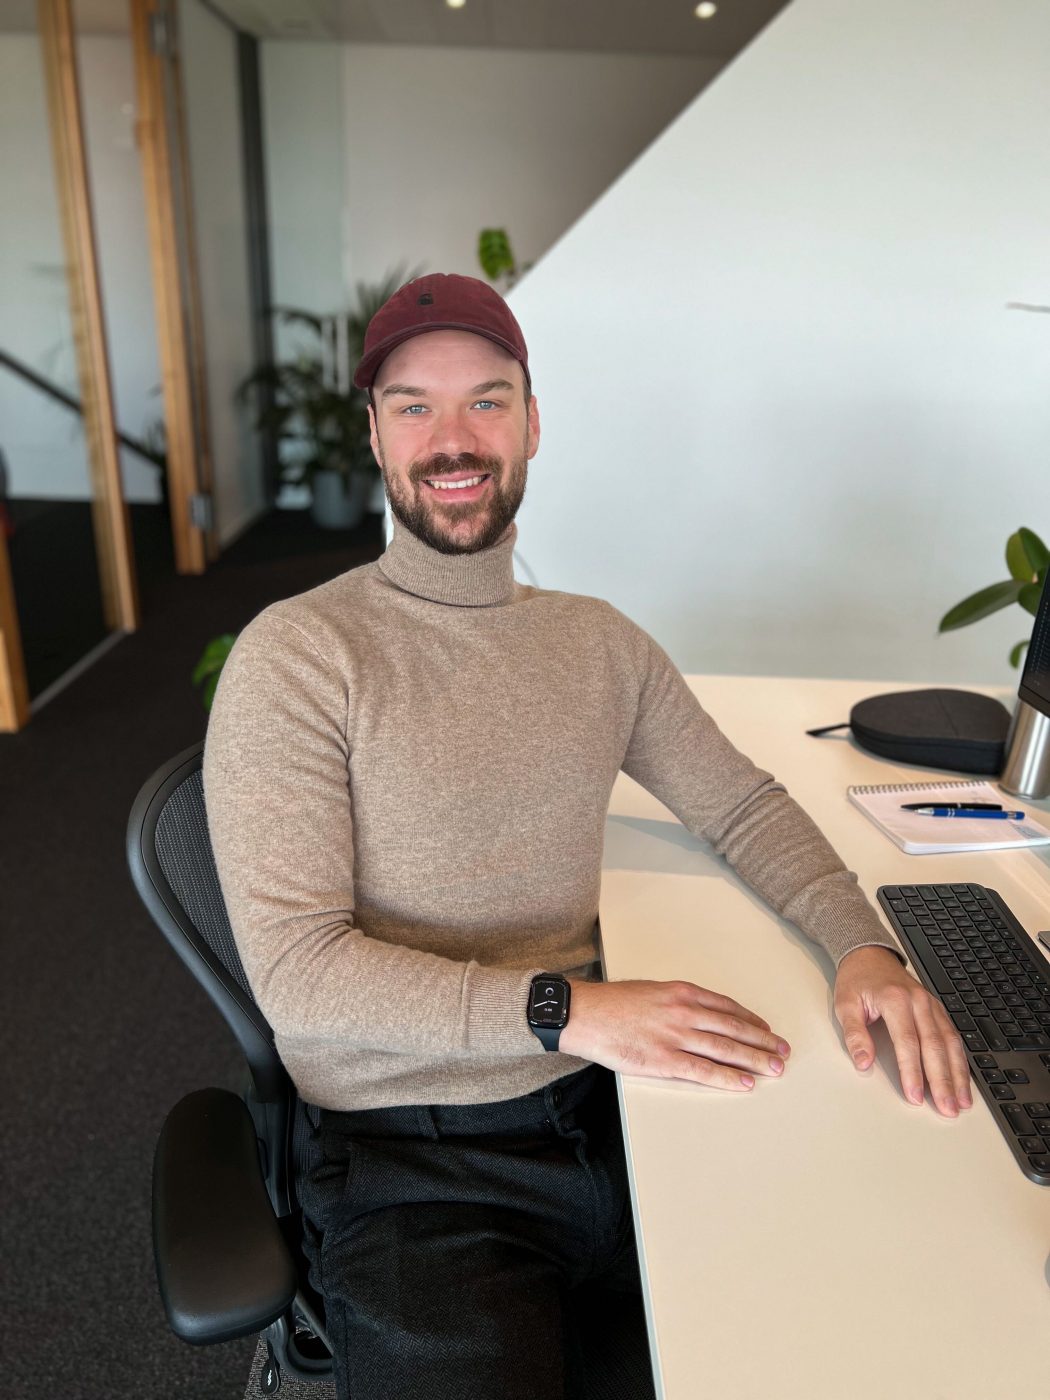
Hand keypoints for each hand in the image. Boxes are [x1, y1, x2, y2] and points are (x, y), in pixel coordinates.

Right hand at [559, 979, 790, 1091]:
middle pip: (734, 1028)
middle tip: (782, 1051)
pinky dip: (727, 1077)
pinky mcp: (664, 1060)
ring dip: (754, 1059)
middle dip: (762, 1041)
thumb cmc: (613, 1003)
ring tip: (774, 1068)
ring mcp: (676, 1036)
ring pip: (726, 1049)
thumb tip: (698, 1014)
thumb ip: (677, 1002)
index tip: (765, 1029)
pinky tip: (744, 1083)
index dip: (750, 1020)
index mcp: (682, 993)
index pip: (727, 1007)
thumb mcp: (652, 991)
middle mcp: (685, 1012)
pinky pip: (704, 1070)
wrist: (585, 1013)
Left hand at [834, 945, 971, 1116]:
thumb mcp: (845, 1004)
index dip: (913, 1072)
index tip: (915, 1096)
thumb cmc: (857, 981)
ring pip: (950, 1042)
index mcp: (895, 999)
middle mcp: (919, 1001)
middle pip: (935, 1046)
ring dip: (958, 1074)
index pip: (908, 1042)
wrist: (869, 955)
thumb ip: (854, 1034)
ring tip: (962, 1101)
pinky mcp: (937, 1009)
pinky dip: (960, 1060)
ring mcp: (931, 1004)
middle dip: (943, 1081)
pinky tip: (963, 1079)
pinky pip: (953, 1036)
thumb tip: (863, 1063)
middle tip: (947, 1108)